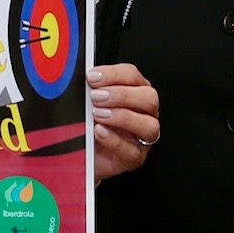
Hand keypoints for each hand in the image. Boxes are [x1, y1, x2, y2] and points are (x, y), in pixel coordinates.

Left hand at [90, 63, 159, 182]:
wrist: (86, 155)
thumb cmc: (92, 126)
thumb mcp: (91, 104)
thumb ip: (91, 91)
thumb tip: (84, 80)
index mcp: (135, 93)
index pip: (133, 76)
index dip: (113, 74)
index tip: (92, 77)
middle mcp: (144, 113)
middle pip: (149, 98)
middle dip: (121, 95)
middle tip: (96, 97)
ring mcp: (143, 137)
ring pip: (149, 125)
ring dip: (122, 117)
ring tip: (98, 115)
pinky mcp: (135, 158)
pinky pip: (131, 150)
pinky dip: (114, 140)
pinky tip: (99, 132)